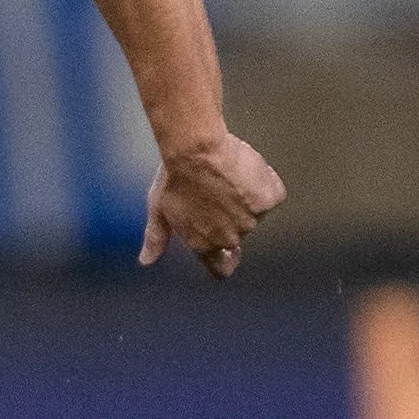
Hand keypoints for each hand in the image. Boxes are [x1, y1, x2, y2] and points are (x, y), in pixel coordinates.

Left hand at [140, 131, 284, 278]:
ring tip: (228, 176)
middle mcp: (229, 237)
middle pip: (238, 232)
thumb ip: (156, 238)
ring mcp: (251, 220)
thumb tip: (146, 261)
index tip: (226, 252)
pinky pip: (272, 194)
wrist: (196, 150)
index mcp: (203, 244)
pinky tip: (246, 170)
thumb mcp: (159, 209)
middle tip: (218, 190)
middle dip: (230, 215)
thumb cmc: (174, 177)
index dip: (224, 260)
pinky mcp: (269, 200)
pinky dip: (264, 182)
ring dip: (246, 197)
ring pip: (255, 212)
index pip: (221, 268)